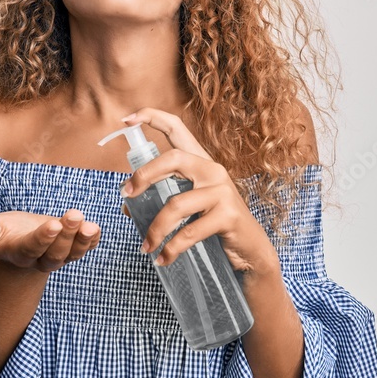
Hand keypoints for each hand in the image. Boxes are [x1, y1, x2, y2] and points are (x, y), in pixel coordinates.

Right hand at [0, 208, 100, 271]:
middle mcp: (42, 259)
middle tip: (74, 215)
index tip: (53, 224)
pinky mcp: (73, 249)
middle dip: (66, 235)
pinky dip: (93, 241)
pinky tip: (96, 230)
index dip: (43, 238)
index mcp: (20, 253)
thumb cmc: (3, 234)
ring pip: (73, 253)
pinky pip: (85, 248)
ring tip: (90, 226)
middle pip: (56, 253)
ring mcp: (59, 256)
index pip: (32, 248)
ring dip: (83, 240)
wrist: (20, 242)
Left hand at [119, 108, 276, 273]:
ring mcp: (222, 192)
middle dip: (144, 175)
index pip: (177, 129)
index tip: (126, 118)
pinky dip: (171, 249)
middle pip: (173, 158)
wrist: (250, 251)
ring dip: (155, 229)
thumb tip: (127, 206)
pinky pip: (190, 232)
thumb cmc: (214, 225)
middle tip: (126, 194)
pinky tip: (163, 259)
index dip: (152, 118)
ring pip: (176, 204)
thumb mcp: (188, 206)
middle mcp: (213, 170)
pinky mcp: (228, 215)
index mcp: (200, 162)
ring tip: (146, 246)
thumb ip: (160, 199)